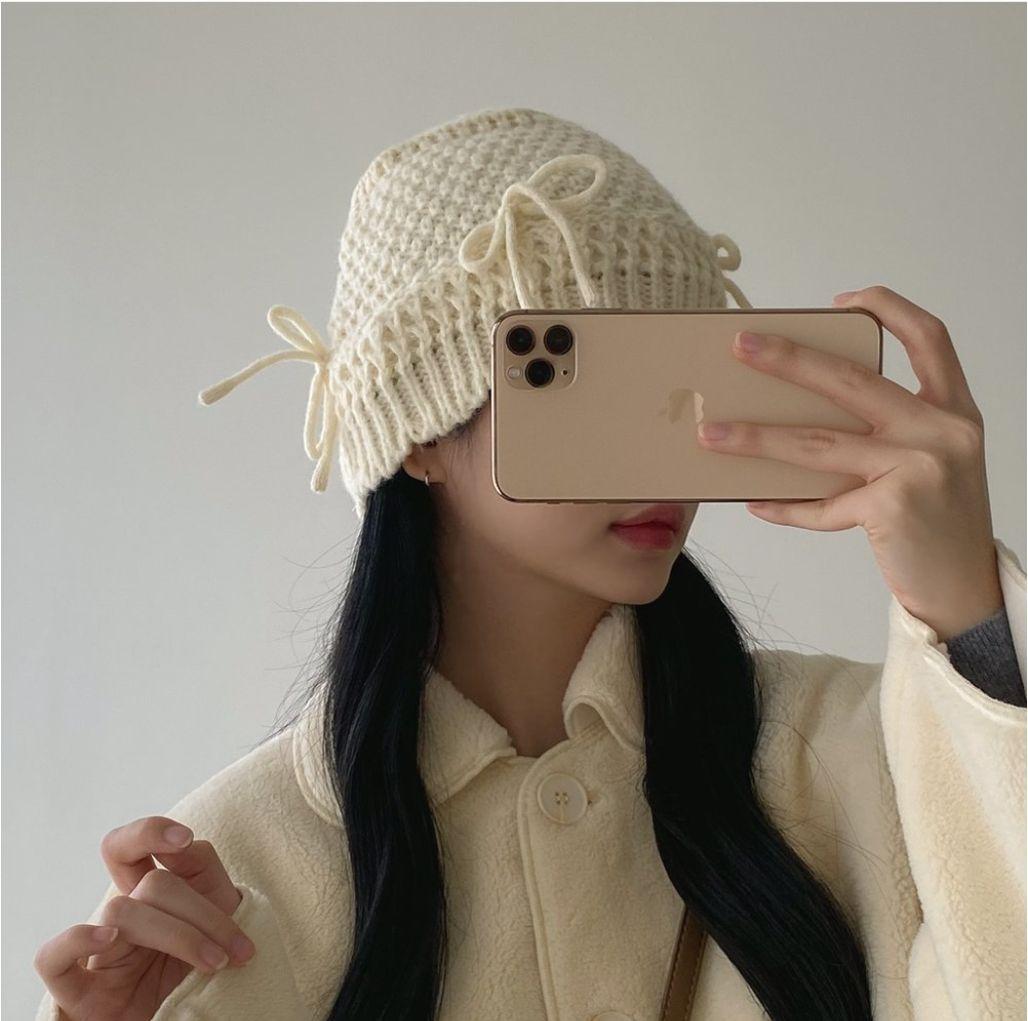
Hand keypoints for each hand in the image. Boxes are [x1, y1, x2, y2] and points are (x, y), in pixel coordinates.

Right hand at [34, 816, 255, 1020]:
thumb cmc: (205, 970)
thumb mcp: (219, 916)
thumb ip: (202, 874)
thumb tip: (187, 845)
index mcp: (151, 899)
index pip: (128, 847)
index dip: (150, 831)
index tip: (185, 839)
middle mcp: (122, 920)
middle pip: (152, 883)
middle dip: (204, 912)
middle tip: (239, 949)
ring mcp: (99, 955)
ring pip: (121, 910)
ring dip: (180, 934)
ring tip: (216, 963)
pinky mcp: (81, 995)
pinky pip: (53, 959)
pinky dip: (77, 941)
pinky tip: (110, 940)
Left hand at [695, 284, 1003, 641]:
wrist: (965, 591)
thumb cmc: (937, 524)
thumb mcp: (929, 463)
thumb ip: (887, 433)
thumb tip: (798, 416)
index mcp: (953, 410)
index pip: (930, 338)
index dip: (888, 308)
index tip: (843, 300)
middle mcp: (942, 430)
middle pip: (853, 380)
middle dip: (789, 359)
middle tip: (741, 345)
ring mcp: (919, 467)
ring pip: (819, 443)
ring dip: (757, 437)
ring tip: (710, 432)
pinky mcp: (893, 507)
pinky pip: (820, 505)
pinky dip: (785, 507)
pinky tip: (755, 502)